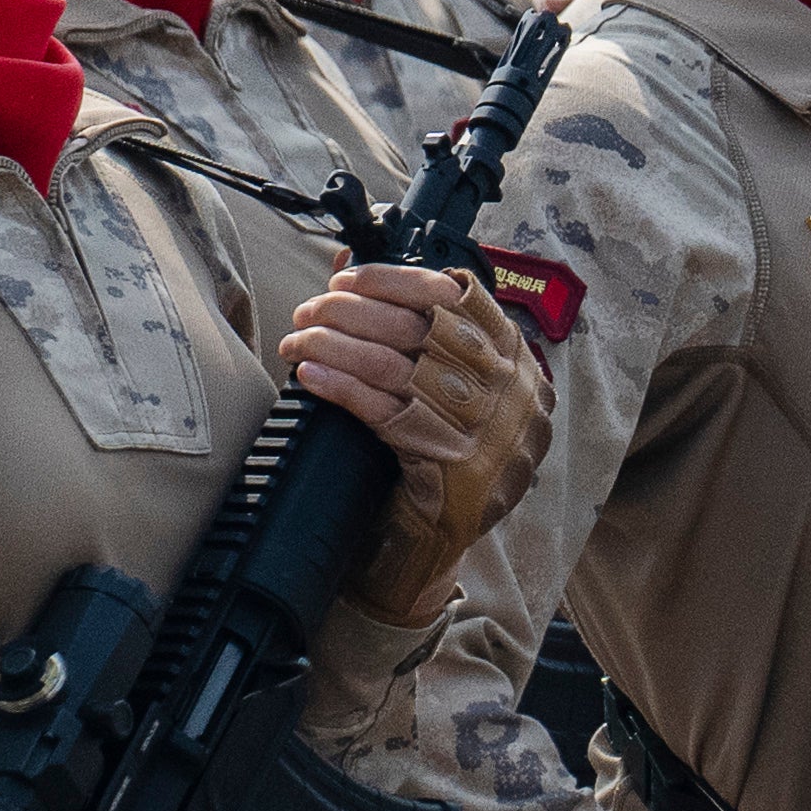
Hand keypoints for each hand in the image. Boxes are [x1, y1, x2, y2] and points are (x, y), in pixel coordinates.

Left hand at [282, 260, 547, 630]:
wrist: (441, 545)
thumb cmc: (444, 454)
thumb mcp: (452, 386)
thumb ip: (417, 331)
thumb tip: (350, 266)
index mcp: (512, 358)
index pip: (458, 297)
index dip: (397, 279)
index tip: (349, 278)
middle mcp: (505, 388)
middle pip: (419, 328)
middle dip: (353, 311)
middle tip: (310, 311)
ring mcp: (482, 428)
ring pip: (398, 367)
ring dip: (337, 346)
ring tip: (298, 339)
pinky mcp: (449, 466)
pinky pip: (386, 414)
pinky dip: (343, 388)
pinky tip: (312, 374)